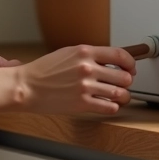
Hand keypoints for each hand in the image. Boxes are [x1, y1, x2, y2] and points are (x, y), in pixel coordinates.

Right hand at [15, 45, 136, 115]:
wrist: (27, 86)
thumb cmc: (44, 71)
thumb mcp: (68, 53)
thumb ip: (89, 56)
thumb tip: (110, 62)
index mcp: (85, 52)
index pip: (120, 55)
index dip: (131, 63)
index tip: (131, 68)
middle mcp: (87, 68)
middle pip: (124, 76)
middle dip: (127, 82)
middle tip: (123, 84)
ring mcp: (85, 86)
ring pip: (120, 93)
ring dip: (123, 96)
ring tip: (120, 97)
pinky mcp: (82, 104)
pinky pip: (109, 107)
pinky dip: (113, 107)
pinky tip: (108, 105)